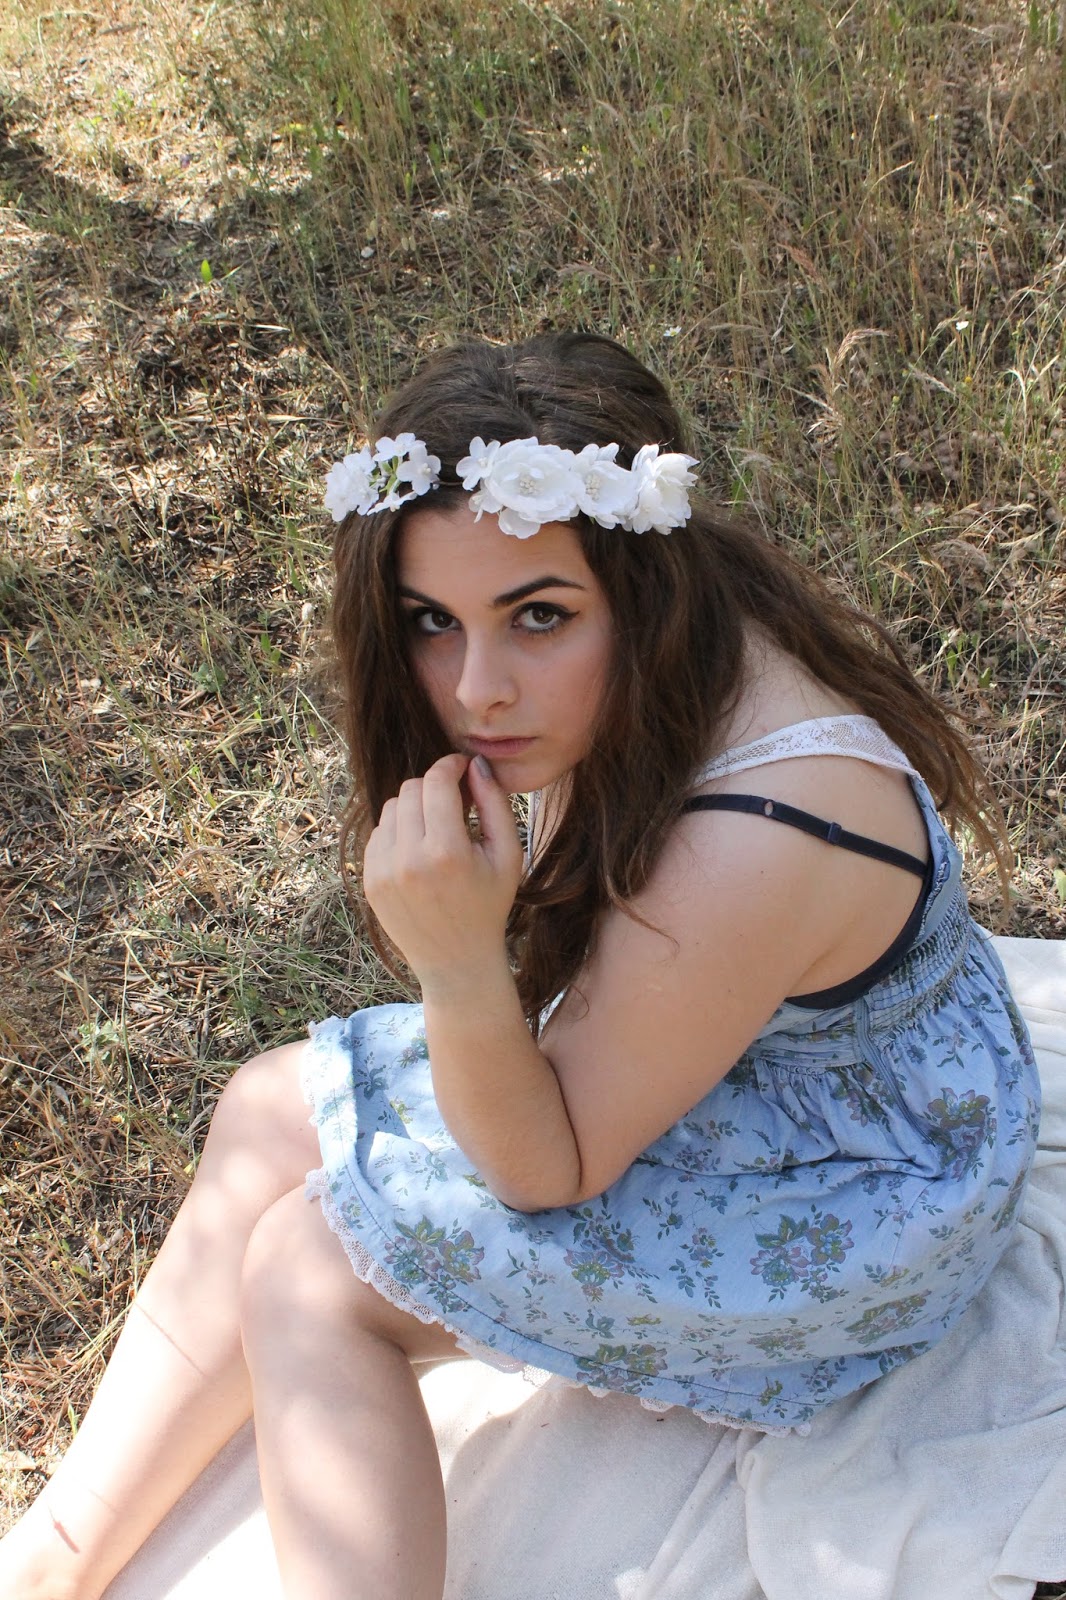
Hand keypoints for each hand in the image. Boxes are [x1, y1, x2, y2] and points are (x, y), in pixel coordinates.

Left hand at [362, 753, 524, 984]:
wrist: (456, 962)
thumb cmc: (489, 905)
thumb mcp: (508, 856)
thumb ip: (495, 804)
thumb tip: (475, 765)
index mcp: (447, 852)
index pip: (437, 781)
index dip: (450, 765)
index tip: (462, 767)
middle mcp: (409, 859)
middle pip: (411, 789)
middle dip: (434, 787)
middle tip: (454, 801)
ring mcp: (383, 871)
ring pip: (392, 808)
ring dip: (414, 808)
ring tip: (437, 829)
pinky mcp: (370, 881)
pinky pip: (379, 833)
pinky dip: (399, 831)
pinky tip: (419, 850)